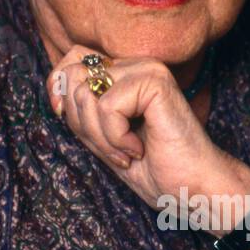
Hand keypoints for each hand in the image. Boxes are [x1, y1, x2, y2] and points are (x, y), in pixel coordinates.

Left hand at [47, 48, 249, 221]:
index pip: (72, 59)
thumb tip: (56, 85)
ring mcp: (148, 69)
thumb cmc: (155, 169)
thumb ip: (81, 109)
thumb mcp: (102, 137)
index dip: (59, 89)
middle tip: (113, 149)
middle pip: (73, 76)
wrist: (193, 189)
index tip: (73, 124)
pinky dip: (115, 138)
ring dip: (101, 137)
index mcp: (126, 73)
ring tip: (128, 153)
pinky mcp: (155, 81)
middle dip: (82, 123)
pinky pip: (107, 106)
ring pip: (87, 93)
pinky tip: (139, 149)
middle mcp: (137, 64)